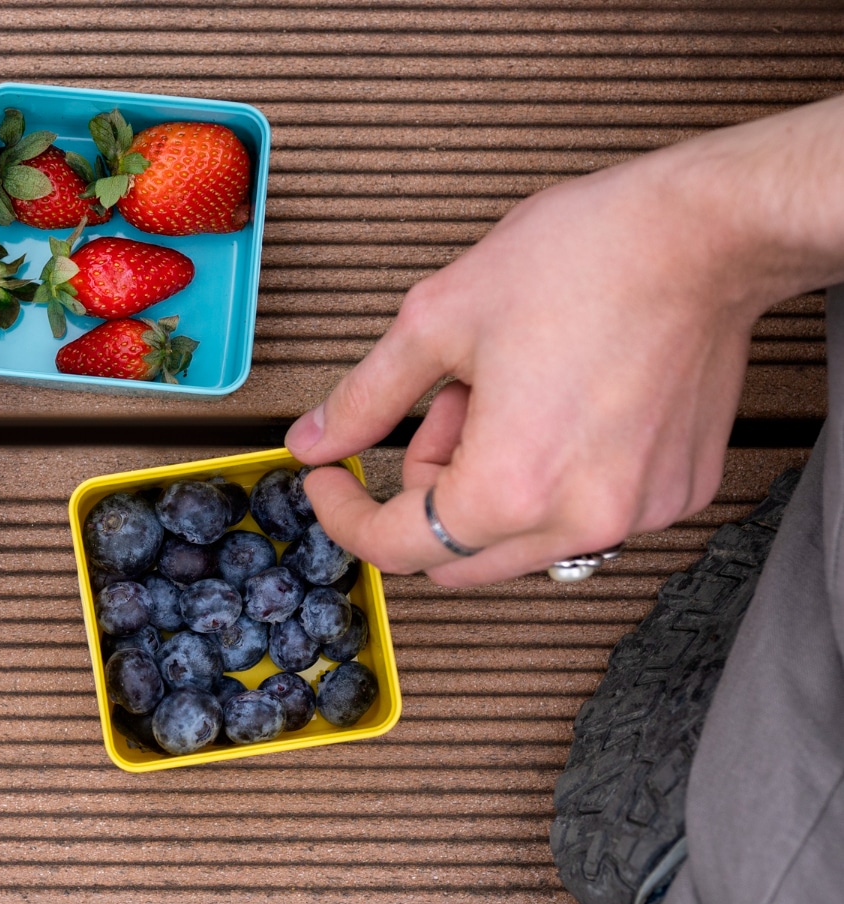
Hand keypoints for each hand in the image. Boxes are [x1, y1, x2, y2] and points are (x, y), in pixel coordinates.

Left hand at [286, 96, 843, 585]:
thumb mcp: (436, 320)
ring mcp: (638, 513)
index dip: (346, 515)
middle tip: (442, 407)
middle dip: (425, 492)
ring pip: (518, 539)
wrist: (705, 230)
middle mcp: (581, 520)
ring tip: (508, 391)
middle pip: (456, 558)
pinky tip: (559, 403)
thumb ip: (363, 397)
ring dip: (487, 482)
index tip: (331, 480)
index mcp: (512, 487)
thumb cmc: (585, 259)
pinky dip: (550, 477)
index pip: (397, 549)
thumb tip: (313, 439)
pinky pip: (582, 514)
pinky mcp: (678, 493)